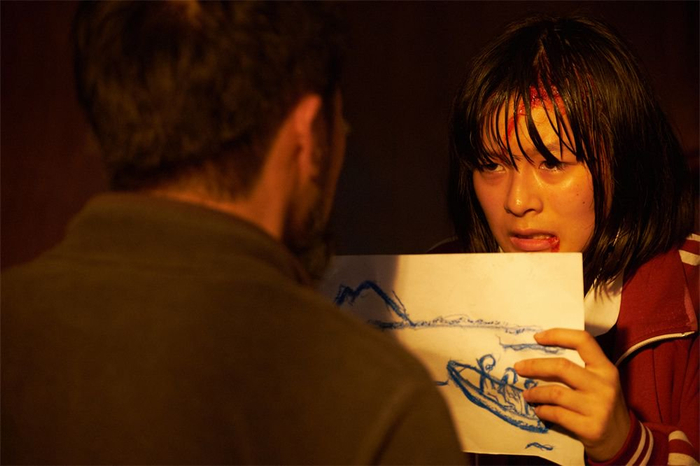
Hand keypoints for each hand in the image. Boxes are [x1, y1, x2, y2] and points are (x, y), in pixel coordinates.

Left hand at [514, 328, 630, 461]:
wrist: (621, 440)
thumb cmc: (602, 404)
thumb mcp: (600, 382)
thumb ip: (579, 368)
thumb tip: (540, 355)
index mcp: (606, 368)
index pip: (583, 341)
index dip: (558, 335)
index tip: (537, 337)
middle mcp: (604, 385)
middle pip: (562, 367)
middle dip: (535, 366)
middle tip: (518, 368)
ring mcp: (598, 407)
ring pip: (555, 392)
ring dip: (535, 392)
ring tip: (526, 394)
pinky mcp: (590, 427)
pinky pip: (556, 414)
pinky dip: (542, 410)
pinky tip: (539, 410)